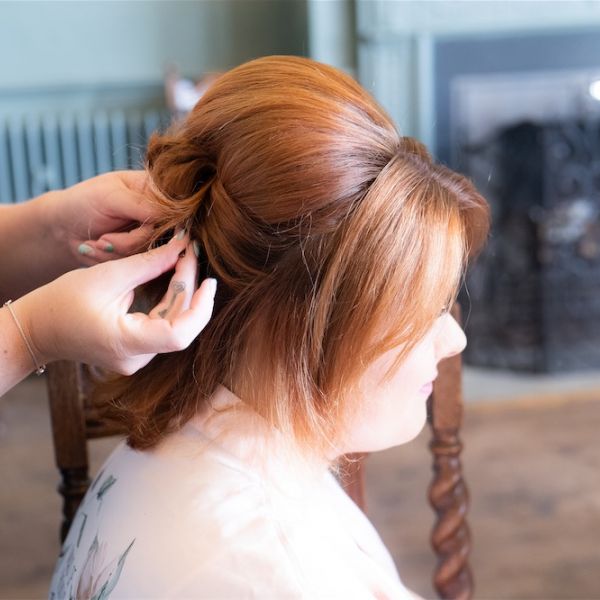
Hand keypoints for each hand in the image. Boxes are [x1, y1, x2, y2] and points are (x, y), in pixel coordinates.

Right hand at [18, 234, 215, 374]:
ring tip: (184, 259)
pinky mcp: (136, 350)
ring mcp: (137, 357)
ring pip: (174, 323)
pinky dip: (170, 301)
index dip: (200, 308)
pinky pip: (162, 325)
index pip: (179, 335)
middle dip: (189, 288)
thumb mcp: (108, 276)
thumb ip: (149, 264)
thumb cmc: (63, 301)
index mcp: (126, 343)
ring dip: (181, 292)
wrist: (38, 328)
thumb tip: (181, 247)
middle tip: (190, 253)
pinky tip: (174, 277)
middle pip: (179, 324)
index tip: (209, 281)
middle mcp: (136, 358)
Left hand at [45, 170, 161, 267]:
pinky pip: (139, 264)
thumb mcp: (111, 196)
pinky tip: (98, 250)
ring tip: (97, 242)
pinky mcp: (142, 254)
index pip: (175, 209)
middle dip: (129, 242)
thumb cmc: (83, 202)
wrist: (62, 228)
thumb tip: (171, 215)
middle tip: (103, 239)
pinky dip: (113, 260)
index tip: (139, 230)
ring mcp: (151, 236)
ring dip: (118, 252)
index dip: (161, 223)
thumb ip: (142, 204)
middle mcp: (159, 214)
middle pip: (165, 237)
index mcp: (156, 190)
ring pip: (151, 254)